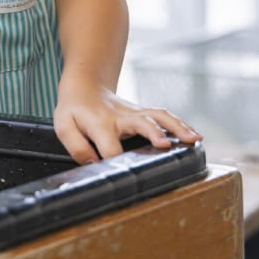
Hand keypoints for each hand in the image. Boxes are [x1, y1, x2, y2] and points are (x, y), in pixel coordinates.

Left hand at [53, 83, 200, 163]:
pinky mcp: (144, 112)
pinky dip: (181, 125)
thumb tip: (93, 163)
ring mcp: (135, 113)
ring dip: (177, 127)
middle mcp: (121, 116)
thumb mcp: (63, 125)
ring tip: (194, 140)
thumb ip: (76, 146)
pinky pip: (164, 116)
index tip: (117, 174)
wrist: (86, 84)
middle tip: (164, 145)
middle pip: (140, 123)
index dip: (113, 162)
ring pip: (159, 116)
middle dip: (152, 133)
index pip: (110, 147)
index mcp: (100, 123)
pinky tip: (195, 135)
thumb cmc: (74, 107)